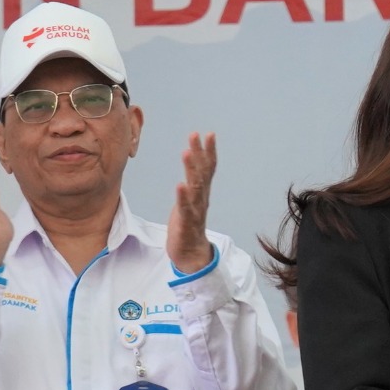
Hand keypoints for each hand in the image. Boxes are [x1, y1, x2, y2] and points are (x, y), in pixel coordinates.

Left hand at [166, 132, 218, 274]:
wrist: (192, 256)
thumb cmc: (188, 227)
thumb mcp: (189, 202)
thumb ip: (191, 187)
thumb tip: (191, 170)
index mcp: (201, 194)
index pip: (208, 169)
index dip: (209, 151)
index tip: (208, 134)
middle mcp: (201, 199)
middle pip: (202, 173)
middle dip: (200, 153)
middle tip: (196, 135)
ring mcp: (195, 211)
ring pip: (195, 187)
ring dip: (191, 169)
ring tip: (187, 152)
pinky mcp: (186, 223)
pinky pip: (185, 208)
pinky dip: (183, 196)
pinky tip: (180, 185)